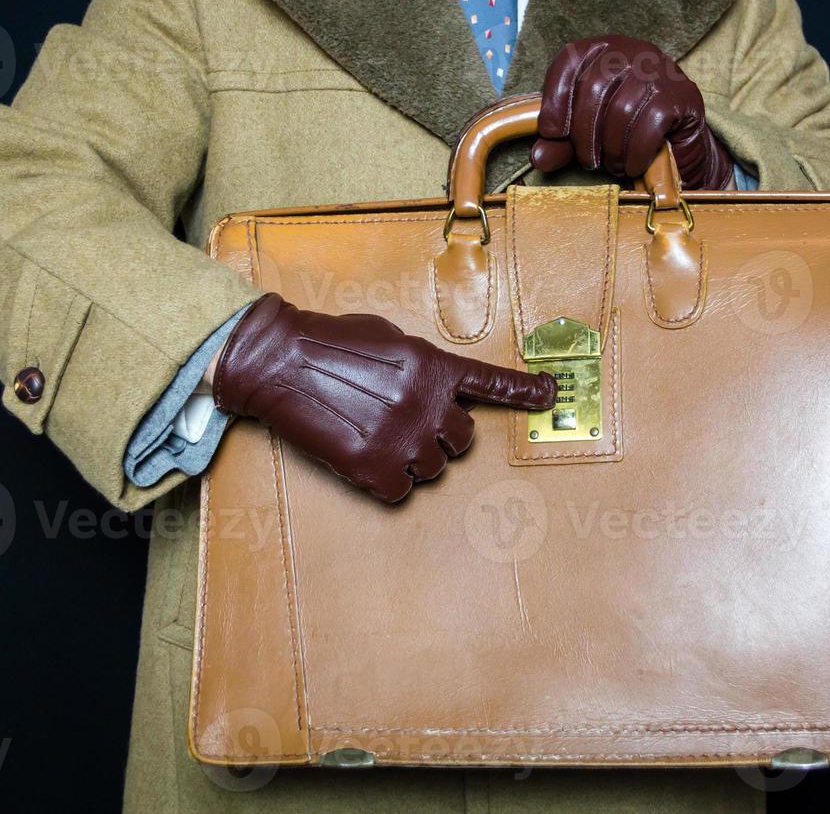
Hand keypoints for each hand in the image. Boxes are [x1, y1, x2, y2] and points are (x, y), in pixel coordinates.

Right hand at [213, 294, 556, 502]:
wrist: (279, 362)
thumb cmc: (329, 342)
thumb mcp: (388, 338)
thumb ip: (419, 364)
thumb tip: (429, 387)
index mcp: (433, 367)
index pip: (491, 384)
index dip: (524, 392)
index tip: (550, 395)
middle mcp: (426, 404)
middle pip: (463, 440)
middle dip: (442, 435)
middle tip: (410, 425)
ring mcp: (402, 439)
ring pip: (432, 468)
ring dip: (414, 458)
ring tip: (379, 437)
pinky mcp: (373, 468)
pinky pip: (401, 490)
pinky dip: (387, 481)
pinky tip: (365, 458)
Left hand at [530, 34, 734, 188]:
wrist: (681, 148)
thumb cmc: (627, 135)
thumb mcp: (587, 137)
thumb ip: (561, 144)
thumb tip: (538, 157)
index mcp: (604, 50)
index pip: (569, 61)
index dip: (554, 98)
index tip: (552, 133)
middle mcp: (633, 51)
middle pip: (594, 87)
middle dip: (584, 133)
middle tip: (588, 161)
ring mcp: (661, 70)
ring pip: (621, 110)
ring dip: (611, 149)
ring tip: (612, 165)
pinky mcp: (683, 95)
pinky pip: (650, 125)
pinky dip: (635, 153)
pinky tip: (633, 165)